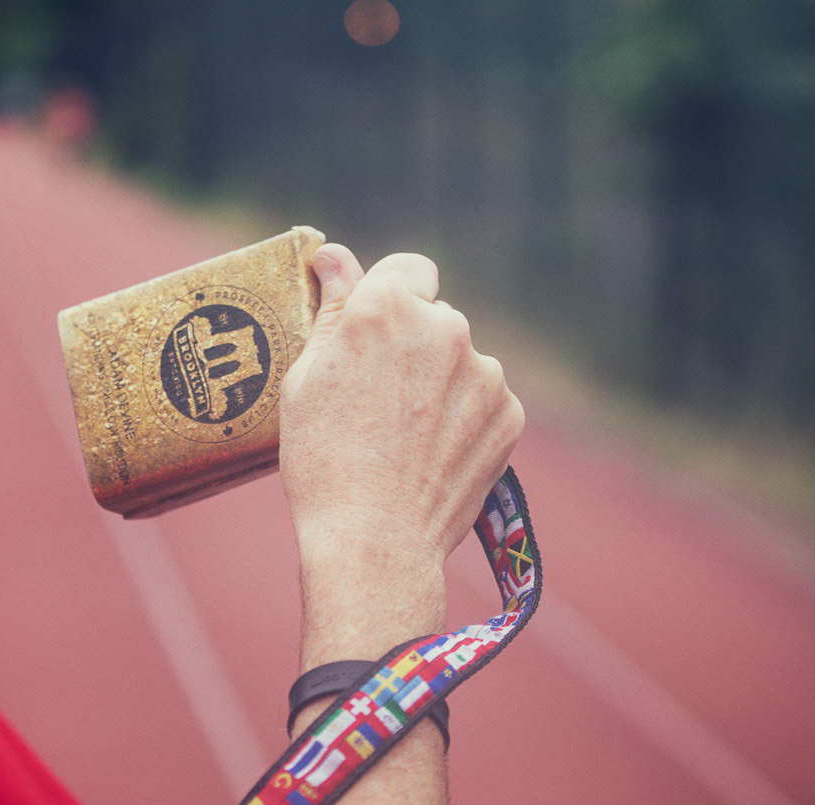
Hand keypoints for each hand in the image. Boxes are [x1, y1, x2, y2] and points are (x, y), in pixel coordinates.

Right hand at [279, 244, 523, 667]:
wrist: (374, 541)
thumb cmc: (323, 458)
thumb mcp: (305, 376)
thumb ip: (332, 307)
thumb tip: (334, 254)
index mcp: (388, 307)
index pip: (409, 270)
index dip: (390, 297)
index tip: (374, 330)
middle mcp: (446, 327)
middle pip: (436, 318)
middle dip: (414, 345)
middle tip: (379, 399)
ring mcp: (485, 372)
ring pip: (462, 362)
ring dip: (441, 384)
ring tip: (404, 438)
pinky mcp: (509, 414)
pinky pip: (485, 401)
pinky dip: (464, 420)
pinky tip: (431, 455)